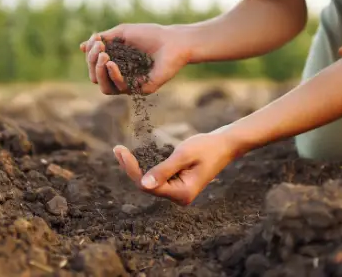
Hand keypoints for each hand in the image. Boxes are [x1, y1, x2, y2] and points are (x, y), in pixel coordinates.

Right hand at [79, 23, 190, 94]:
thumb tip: (82, 46)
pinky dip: (113, 76)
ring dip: (99, 72)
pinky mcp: (140, 89)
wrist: (173, 41)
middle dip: (92, 63)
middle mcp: (121, 76)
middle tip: (100, 49)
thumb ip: (102, 40)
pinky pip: (120, 88)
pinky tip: (112, 64)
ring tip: (104, 56)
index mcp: (116, 63)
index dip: (90, 55)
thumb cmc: (150, 34)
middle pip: (96, 78)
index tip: (96, 40)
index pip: (94, 66)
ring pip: (105, 87)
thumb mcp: (122, 33)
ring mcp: (130, 84)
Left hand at [112, 132, 238, 205]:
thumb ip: (164, 170)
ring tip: (121, 151)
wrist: (225, 145)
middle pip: (146, 186)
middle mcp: (179, 197)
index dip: (132, 170)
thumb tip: (143, 184)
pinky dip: (145, 167)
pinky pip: (156, 178)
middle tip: (117, 149)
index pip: (148, 186)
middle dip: (131, 168)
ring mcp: (178, 192)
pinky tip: (134, 158)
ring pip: (150, 182)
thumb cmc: (207, 147)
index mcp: (182, 193)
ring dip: (136, 168)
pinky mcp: (177, 184)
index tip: (120, 151)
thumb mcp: (184, 155)